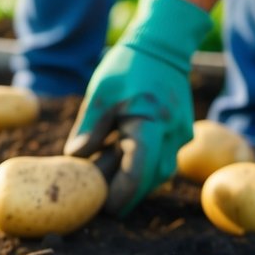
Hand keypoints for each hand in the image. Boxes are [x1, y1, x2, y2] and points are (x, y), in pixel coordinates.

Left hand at [64, 0, 212, 215]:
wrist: (163, 45)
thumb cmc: (128, 66)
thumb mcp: (100, 94)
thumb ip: (89, 129)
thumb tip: (75, 159)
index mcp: (150, 125)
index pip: (137, 173)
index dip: (121, 195)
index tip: (104, 210)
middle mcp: (172, 135)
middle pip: (150, 179)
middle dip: (126, 193)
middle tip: (100, 204)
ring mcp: (180, 135)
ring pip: (157, 172)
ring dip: (134, 180)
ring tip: (104, 179)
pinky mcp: (179, 133)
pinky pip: (161, 158)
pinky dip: (141, 165)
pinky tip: (116, 160)